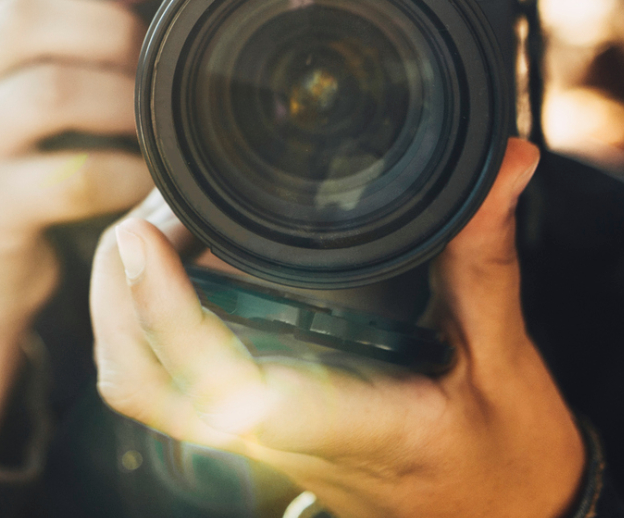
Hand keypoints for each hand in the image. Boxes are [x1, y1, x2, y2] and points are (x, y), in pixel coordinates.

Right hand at [0, 0, 154, 452]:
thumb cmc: (26, 186)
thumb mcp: (40, 110)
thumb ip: (82, 59)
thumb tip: (181, 14)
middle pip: (21, 14)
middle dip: (107, 30)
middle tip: (153, 68)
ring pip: (45, 88)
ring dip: (121, 103)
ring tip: (155, 129)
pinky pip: (66, 175)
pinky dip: (124, 177)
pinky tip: (146, 187)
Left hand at [92, 139, 585, 517]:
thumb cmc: (504, 458)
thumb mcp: (508, 360)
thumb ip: (485, 260)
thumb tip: (498, 165)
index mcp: (341, 426)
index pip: (221, 385)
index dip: (164, 312)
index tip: (147, 235)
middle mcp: (278, 439)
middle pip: (141, 384)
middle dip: (115, 292)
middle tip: (150, 211)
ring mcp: (253, 440)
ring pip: (141, 387)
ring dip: (120, 305)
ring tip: (157, 226)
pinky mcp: (248, 430)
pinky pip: (166, 383)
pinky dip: (144, 320)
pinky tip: (176, 265)